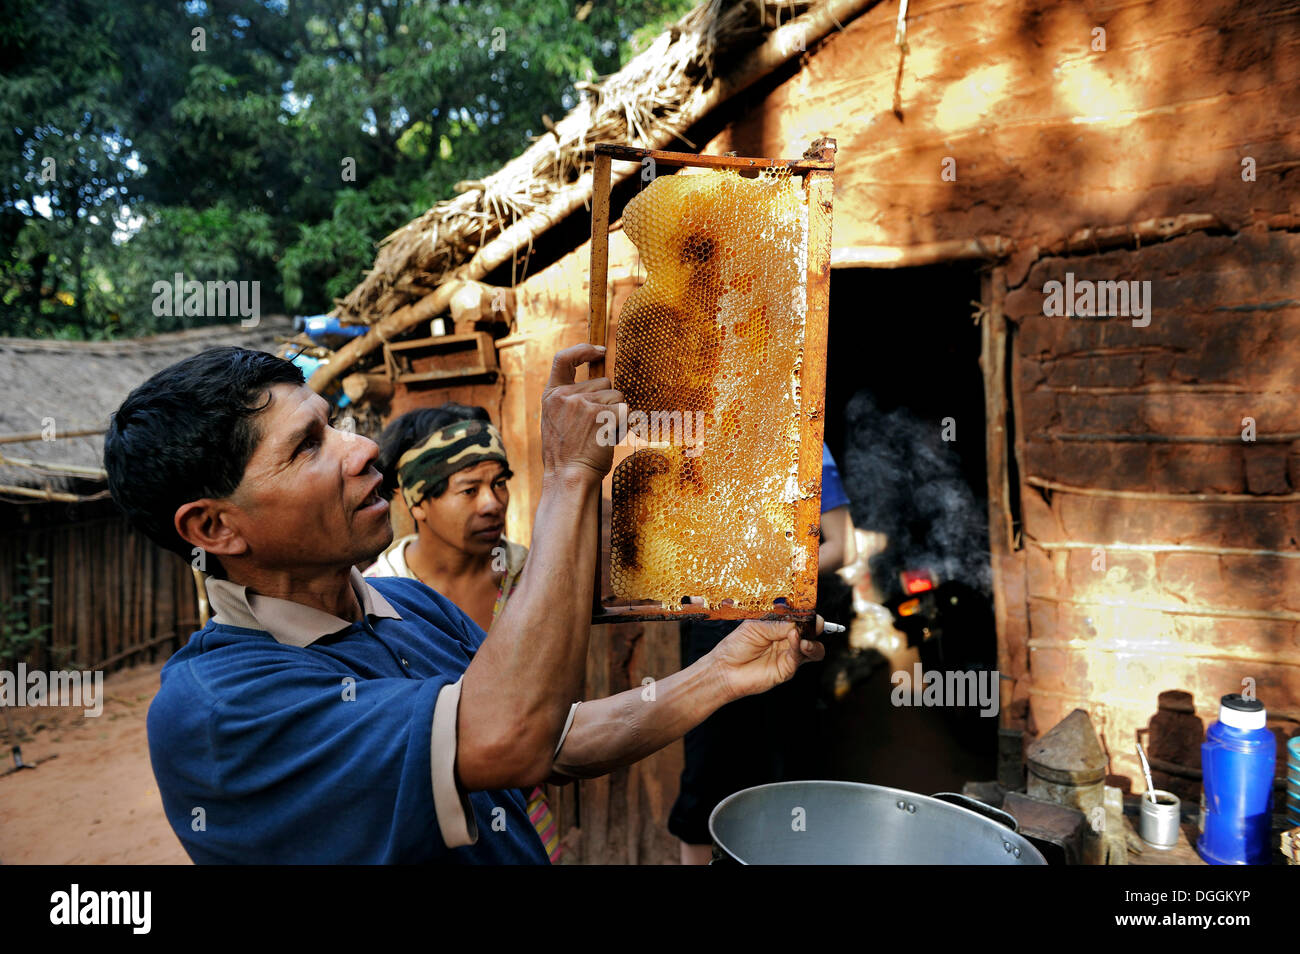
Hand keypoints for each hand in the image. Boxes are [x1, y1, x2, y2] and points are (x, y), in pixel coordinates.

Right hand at [540, 344, 625, 482]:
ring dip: (615, 415)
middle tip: (594, 429)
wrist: (568, 478)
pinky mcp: (600, 414)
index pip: (563, 359)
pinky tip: (608, 439)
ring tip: (599, 436)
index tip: (600, 351)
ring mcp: (582, 403)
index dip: (583, 350)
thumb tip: (599, 386)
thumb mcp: (557, 421)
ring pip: (617, 397)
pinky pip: (625, 410)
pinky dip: (623, 425)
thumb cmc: (566, 456)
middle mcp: (565, 395)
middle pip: (603, 382)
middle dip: (606, 403)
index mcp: (551, 395)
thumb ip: (570, 401)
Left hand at [708, 617, 825, 702]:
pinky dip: (799, 647)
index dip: (808, 614)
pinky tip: (794, 639)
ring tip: (803, 637)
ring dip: (813, 641)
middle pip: (812, 632)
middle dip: (816, 625)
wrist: (725, 668)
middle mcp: (788, 640)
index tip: (809, 609)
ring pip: (815, 649)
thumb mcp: (756, 626)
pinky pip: (799, 657)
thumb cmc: (736, 645)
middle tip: (814, 622)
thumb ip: (778, 624)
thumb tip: (798, 623)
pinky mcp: (787, 669)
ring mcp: (789, 655)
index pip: (802, 618)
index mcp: (781, 626)